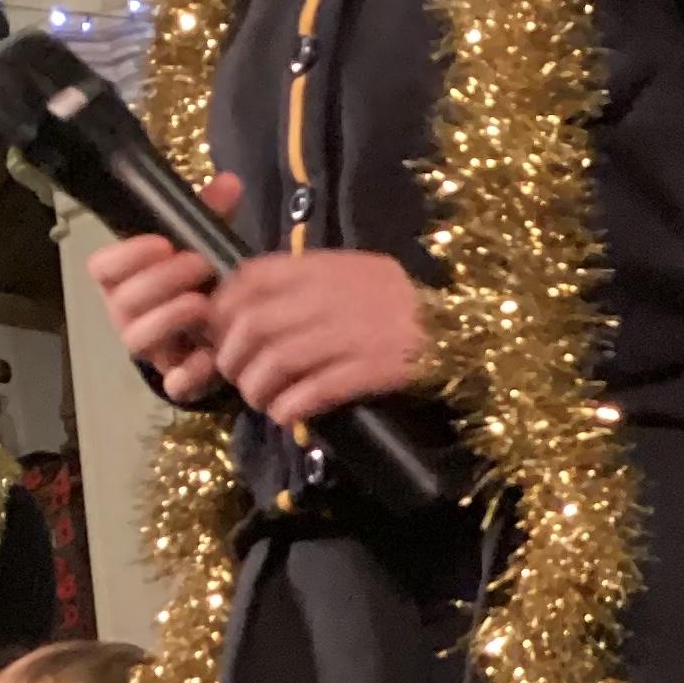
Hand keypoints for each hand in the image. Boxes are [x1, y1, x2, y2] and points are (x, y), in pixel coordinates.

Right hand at [87, 176, 240, 401]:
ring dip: (169, 319)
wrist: (222, 330)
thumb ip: (210, 214)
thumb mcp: (204, 242)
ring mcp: (150, 348)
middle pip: (122, 301)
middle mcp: (128, 314)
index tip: (163, 243)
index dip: (127, 256)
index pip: (102, 266)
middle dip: (160, 281)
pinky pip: (172, 383)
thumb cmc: (201, 279)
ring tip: (205, 304)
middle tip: (199, 265)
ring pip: (137, 340)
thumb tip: (230, 181)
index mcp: (125, 278)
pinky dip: (191, 372)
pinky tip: (212, 355)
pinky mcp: (176, 377)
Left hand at [211, 250, 426, 424]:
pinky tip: (286, 415)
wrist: (462, 327)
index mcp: (324, 268)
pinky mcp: (372, 370)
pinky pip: (314, 390)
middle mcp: (332, 297)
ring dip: (257, 388)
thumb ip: (306, 280)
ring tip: (260, 400)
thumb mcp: (353, 272)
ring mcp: (353, 334)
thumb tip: (246, 304)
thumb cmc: (399, 304)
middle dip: (233, 358)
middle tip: (237, 377)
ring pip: (278, 360)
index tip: (221, 333)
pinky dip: (290, 406)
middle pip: (255, 325)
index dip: (223, 309)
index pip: (250, 279)